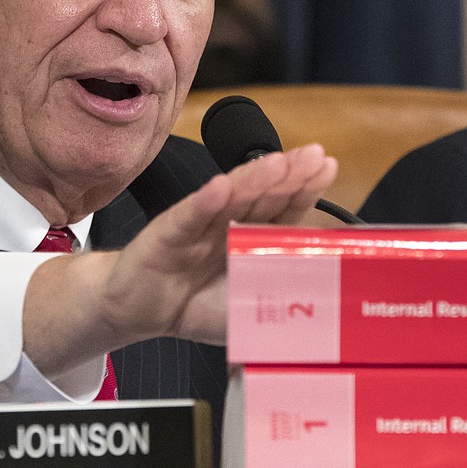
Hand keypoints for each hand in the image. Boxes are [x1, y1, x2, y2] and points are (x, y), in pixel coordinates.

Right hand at [22, 144, 335, 371]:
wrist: (138, 312)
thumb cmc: (197, 305)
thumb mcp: (248, 309)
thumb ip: (280, 302)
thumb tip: (327, 307)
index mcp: (251, 236)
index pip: (283, 209)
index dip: (305, 188)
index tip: (328, 166)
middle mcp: (228, 222)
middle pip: (262, 195)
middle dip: (289, 174)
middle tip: (314, 155)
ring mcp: (199, 225)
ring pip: (230, 198)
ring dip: (254, 179)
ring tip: (278, 163)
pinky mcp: (168, 234)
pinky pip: (190, 216)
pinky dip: (206, 202)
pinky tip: (222, 187)